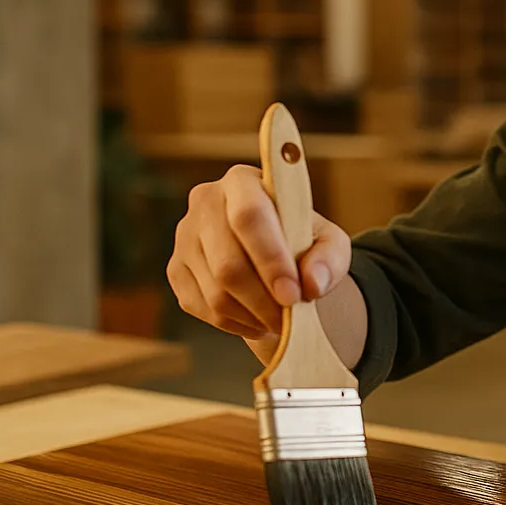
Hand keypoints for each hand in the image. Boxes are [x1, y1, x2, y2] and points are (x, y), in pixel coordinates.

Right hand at [166, 165, 352, 339]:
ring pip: (215, 292)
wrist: (272, 253)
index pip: (249, 217)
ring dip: (252, 316)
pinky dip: (234, 323)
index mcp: (243, 182)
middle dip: (263, 301)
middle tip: (289, 319)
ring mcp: (184, 236)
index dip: (270, 260)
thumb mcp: (329, 242)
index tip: (293, 294)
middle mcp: (205, 202)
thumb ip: (329, 258)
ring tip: (278, 322)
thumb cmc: (302, 241)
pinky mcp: (176, 268)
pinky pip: (201, 306)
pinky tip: (256, 320)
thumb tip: (311, 284)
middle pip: (228, 264)